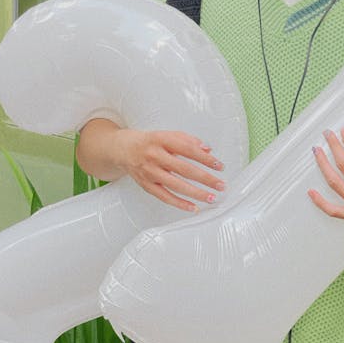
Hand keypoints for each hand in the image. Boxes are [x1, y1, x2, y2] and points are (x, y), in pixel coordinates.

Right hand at [77, 120, 224, 211]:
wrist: (123, 149)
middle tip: (221, 184)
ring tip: (212, 197)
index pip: (187, 149)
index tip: (219, 165)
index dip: (205, 158)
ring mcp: (149, 172)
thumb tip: (207, 150)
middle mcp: (154, 156)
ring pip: (175, 185)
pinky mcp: (146, 185)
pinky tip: (193, 207)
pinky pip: (165, 197)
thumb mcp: (167, 135)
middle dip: (205, 178)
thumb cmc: (150, 142)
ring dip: (196, 193)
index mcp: (161, 140)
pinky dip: (180, 203)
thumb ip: (188, 140)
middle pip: (184, 169)